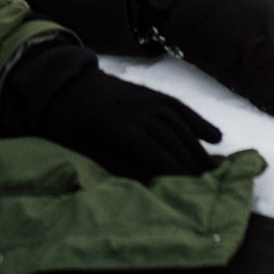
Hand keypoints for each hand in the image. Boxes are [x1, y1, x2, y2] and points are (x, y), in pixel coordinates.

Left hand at [1, 41, 221, 180]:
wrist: (58, 81)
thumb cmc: (63, 121)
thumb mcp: (81, 147)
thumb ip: (115, 163)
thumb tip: (149, 181)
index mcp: (118, 126)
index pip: (157, 154)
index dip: (177, 173)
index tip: (196, 191)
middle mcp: (138, 109)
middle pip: (173, 140)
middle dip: (193, 163)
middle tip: (213, 186)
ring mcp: (145, 98)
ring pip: (180, 123)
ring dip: (199, 146)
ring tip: (215, 167)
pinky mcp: (147, 93)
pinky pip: (177, 106)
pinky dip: (197, 121)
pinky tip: (214, 135)